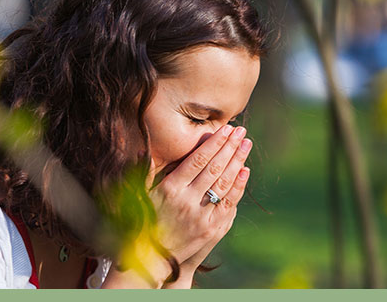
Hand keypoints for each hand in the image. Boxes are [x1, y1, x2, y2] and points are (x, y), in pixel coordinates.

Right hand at [146, 125, 252, 278]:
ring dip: (237, 161)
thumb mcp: (140, 195)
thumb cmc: (145, 222)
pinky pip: (228, 203)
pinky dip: (238, 186)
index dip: (214, 143)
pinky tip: (244, 170)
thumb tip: (144, 148)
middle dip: (230, 147)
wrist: (153, 258)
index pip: (198, 159)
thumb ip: (145, 171)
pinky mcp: (210, 229)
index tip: (226, 129)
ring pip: (224, 183)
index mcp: (170, 188)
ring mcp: (200, 216)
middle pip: (214, 168)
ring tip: (246, 144)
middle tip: (241, 131)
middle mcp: (187, 201)